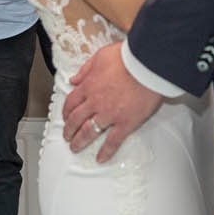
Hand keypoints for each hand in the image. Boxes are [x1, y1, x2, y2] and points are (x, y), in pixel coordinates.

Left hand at [61, 41, 163, 163]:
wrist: (147, 64)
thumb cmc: (128, 57)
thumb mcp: (101, 56)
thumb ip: (86, 69)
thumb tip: (73, 79)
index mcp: (89, 85)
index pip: (71, 102)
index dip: (66, 111)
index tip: (65, 117)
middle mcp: (95, 102)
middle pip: (76, 119)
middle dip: (69, 129)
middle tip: (67, 136)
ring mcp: (109, 114)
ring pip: (89, 132)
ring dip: (80, 141)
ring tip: (76, 148)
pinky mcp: (125, 123)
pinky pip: (113, 141)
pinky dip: (106, 151)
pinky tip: (100, 158)